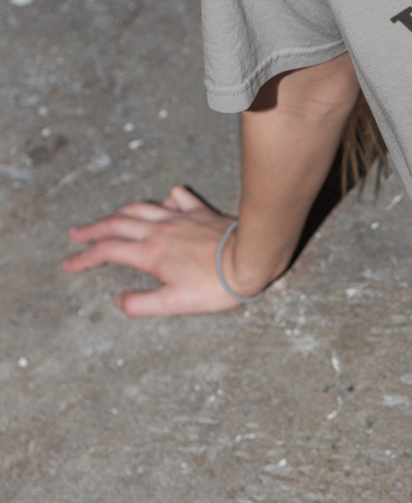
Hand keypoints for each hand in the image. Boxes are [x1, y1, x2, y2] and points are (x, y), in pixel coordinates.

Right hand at [62, 184, 244, 316]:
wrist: (251, 259)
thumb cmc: (216, 286)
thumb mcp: (175, 304)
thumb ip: (142, 304)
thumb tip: (118, 302)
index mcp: (150, 253)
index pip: (107, 252)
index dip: (83, 258)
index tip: (69, 264)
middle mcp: (160, 231)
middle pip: (116, 224)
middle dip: (91, 230)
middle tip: (74, 234)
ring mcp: (180, 218)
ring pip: (140, 208)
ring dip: (119, 213)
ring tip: (108, 218)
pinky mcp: (201, 213)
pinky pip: (177, 199)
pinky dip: (163, 200)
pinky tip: (162, 203)